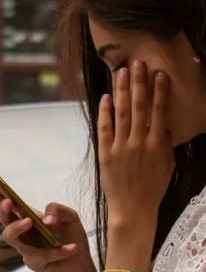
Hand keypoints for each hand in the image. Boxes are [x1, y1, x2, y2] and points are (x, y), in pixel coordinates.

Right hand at [0, 176, 98, 271]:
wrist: (81, 266)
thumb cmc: (71, 238)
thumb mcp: (70, 217)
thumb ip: (58, 209)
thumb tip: (46, 220)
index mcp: (27, 215)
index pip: (5, 200)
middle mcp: (23, 231)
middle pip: (3, 219)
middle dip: (2, 210)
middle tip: (9, 203)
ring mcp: (26, 247)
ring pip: (11, 237)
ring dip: (17, 227)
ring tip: (32, 221)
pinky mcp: (35, 263)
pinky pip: (43, 255)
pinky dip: (59, 250)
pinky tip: (71, 248)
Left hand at [99, 61, 173, 226]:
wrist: (132, 209)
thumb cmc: (153, 187)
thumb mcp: (168, 164)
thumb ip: (166, 141)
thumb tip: (165, 120)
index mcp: (158, 145)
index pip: (159, 111)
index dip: (159, 91)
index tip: (159, 73)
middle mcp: (139, 143)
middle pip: (139, 106)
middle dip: (139, 83)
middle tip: (138, 63)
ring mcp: (120, 147)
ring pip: (121, 113)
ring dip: (122, 90)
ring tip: (121, 72)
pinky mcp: (105, 153)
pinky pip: (104, 128)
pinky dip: (105, 112)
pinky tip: (106, 96)